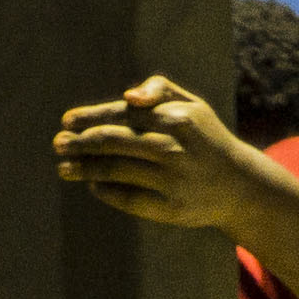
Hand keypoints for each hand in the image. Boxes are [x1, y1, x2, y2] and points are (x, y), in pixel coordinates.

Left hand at [47, 72, 262, 233]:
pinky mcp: (171, 208)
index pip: (123, 114)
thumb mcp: (193, 104)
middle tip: (58, 144)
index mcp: (176, 117)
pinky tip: (92, 186)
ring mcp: (172, 180)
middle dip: (81, 143)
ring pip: (117, 171)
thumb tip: (127, 96)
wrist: (239, 186)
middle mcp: (173, 148)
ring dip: (85, 169)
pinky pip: (129, 199)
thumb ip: (160, 89)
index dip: (91, 117)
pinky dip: (107, 192)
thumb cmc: (206, 138)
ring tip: (64, 168)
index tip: (66, 121)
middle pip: (114, 142)